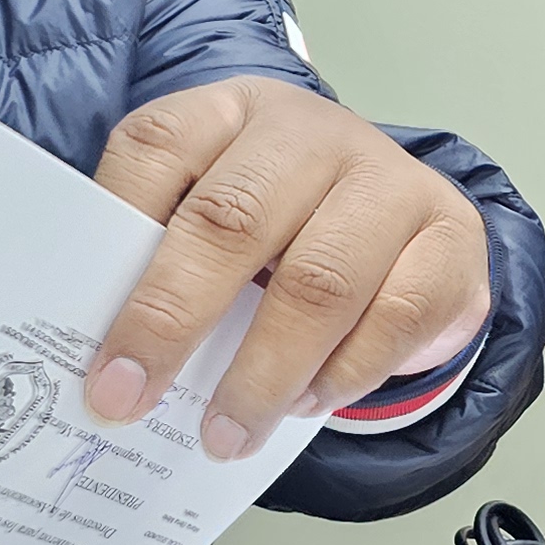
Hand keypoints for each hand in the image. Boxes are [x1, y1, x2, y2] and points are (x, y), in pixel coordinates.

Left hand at [83, 78, 490, 458]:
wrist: (401, 227)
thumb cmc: (285, 232)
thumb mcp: (211, 224)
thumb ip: (159, 264)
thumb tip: (109, 359)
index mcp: (229, 112)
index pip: (157, 150)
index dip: (117, 245)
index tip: (95, 349)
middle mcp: (310, 131)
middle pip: (234, 218)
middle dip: (174, 320)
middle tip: (133, 400)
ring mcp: (388, 176)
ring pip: (319, 280)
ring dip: (263, 373)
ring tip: (226, 432)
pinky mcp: (449, 232)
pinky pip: (395, 316)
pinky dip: (345, 374)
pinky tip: (308, 403)